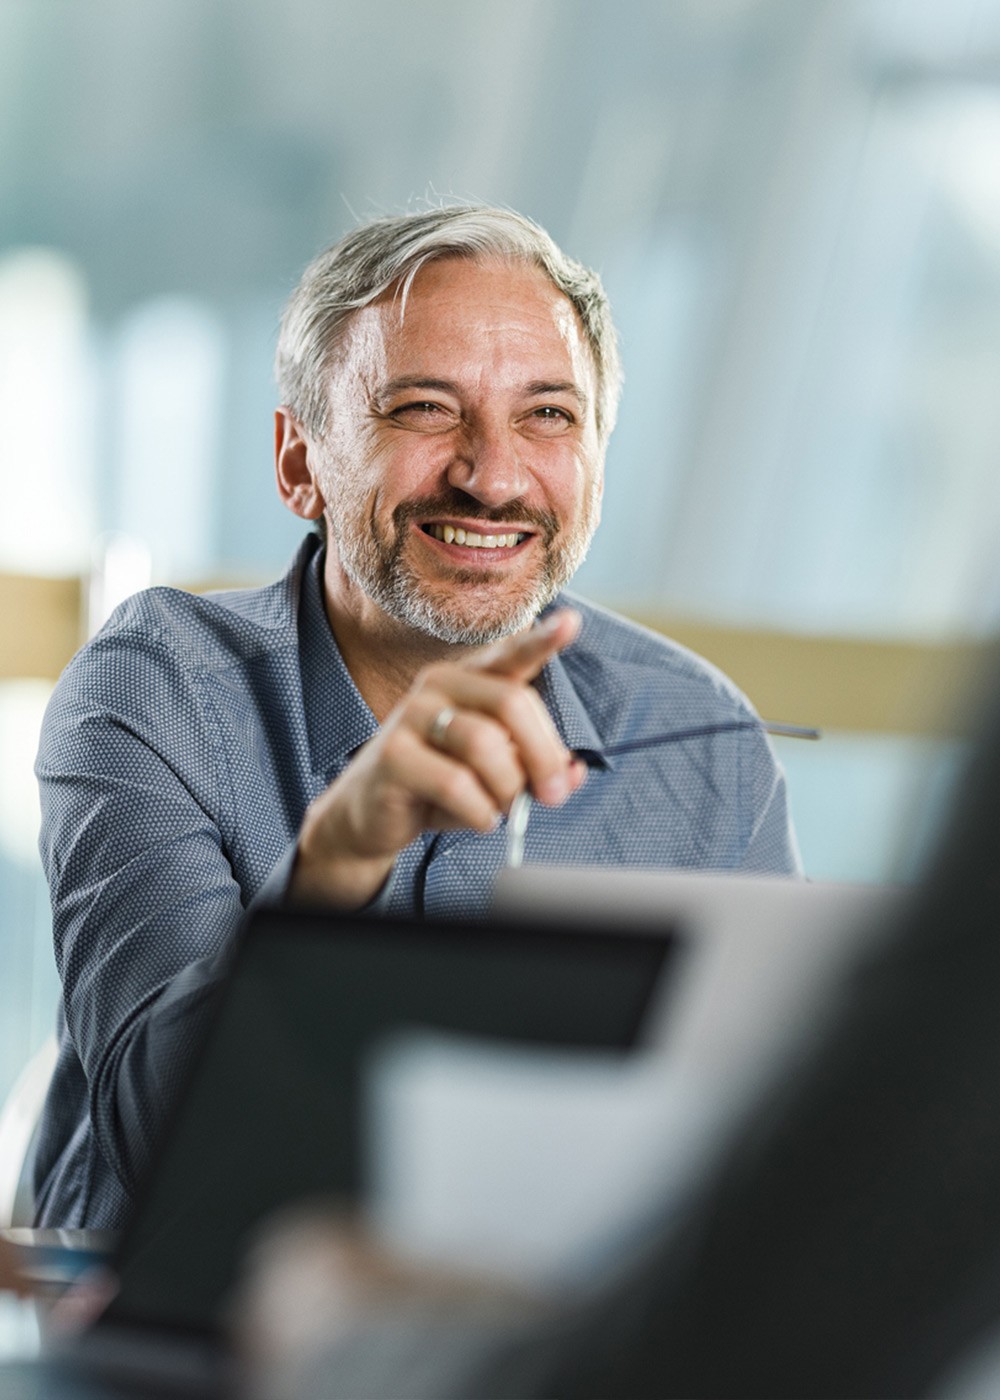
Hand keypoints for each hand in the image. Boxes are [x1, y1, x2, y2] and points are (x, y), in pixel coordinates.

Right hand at [290, 609, 586, 907]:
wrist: (369, 816)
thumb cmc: (439, 788)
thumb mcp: (496, 776)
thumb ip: (535, 768)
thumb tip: (575, 774)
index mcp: (469, 680)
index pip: (510, 654)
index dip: (541, 639)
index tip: (570, 623)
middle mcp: (438, 684)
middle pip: (512, 703)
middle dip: (544, 755)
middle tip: (553, 795)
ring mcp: (411, 715)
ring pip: (487, 746)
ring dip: (507, 790)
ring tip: (499, 809)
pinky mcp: (392, 754)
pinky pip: (457, 784)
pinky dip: (481, 812)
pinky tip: (478, 818)